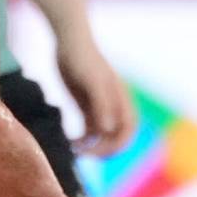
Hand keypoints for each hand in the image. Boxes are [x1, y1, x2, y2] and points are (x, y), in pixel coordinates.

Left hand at [56, 40, 136, 158]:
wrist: (69, 41)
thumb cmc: (82, 58)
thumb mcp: (92, 80)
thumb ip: (101, 104)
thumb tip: (108, 130)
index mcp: (120, 99)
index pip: (128, 130)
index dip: (118, 144)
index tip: (98, 151)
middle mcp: (113, 105)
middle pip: (116, 136)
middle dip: (104, 149)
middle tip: (84, 155)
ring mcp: (99, 106)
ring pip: (102, 135)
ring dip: (92, 146)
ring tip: (74, 150)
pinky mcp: (85, 105)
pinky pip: (89, 128)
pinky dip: (83, 139)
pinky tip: (71, 141)